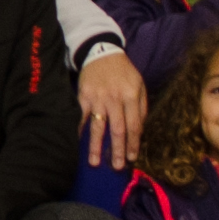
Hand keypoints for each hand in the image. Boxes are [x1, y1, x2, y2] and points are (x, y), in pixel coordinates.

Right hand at [78, 50, 147, 168]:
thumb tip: (139, 131)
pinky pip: (82, 117)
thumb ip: (141, 107)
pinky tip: (77, 144)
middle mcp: (114, 98)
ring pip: (98, 126)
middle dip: (117, 150)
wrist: (102, 53)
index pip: (134, 125)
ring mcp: (97, 97)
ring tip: (95, 162)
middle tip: (116, 167)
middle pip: (117, 129)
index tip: (132, 158)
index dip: (133, 143)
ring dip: (96, 146)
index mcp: (131, 95)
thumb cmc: (124, 72)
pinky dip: (79, 130)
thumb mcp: (139, 84)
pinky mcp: (83, 96)